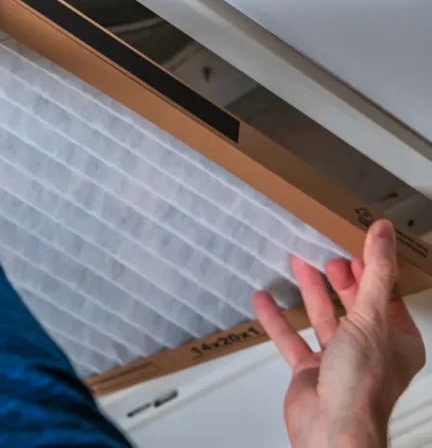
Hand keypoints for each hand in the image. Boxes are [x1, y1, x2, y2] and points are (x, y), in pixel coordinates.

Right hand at [254, 220, 425, 447]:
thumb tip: (383, 233)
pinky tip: (264, 299)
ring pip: (323, 318)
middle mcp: (370, 349)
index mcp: (397, 340)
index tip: (355, 241)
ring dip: (309, 290)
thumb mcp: (371, 317)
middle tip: (324, 250)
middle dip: (338, 277)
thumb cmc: (361, 382)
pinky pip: (292, 339)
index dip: (371, 268)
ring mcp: (338, 361)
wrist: (332, 428)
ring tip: (295, 261)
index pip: (386, 294)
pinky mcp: (310, 371)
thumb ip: (375, 273)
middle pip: (353, 304)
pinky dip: (277, 319)